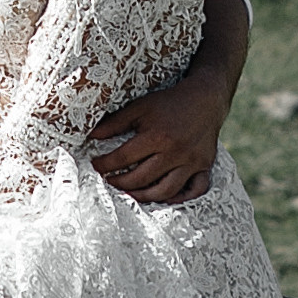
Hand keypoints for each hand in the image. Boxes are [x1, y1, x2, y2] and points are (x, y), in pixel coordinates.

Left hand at [90, 0, 245, 203]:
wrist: (205, 99)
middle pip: (142, 178)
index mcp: (156, 136)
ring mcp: (191, 162)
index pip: (123, 158)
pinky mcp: (204, 166)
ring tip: (130, 193)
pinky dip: (181, 198)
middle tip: (109, 181)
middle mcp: (175, 152)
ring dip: (144, 196)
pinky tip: (164, 198)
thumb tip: (92, 136)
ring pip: (166, 190)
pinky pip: (195, 190)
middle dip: (120, 183)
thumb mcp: (140, 107)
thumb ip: (115, 123)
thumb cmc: (169, 103)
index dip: (105, 164)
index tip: (95, 165)